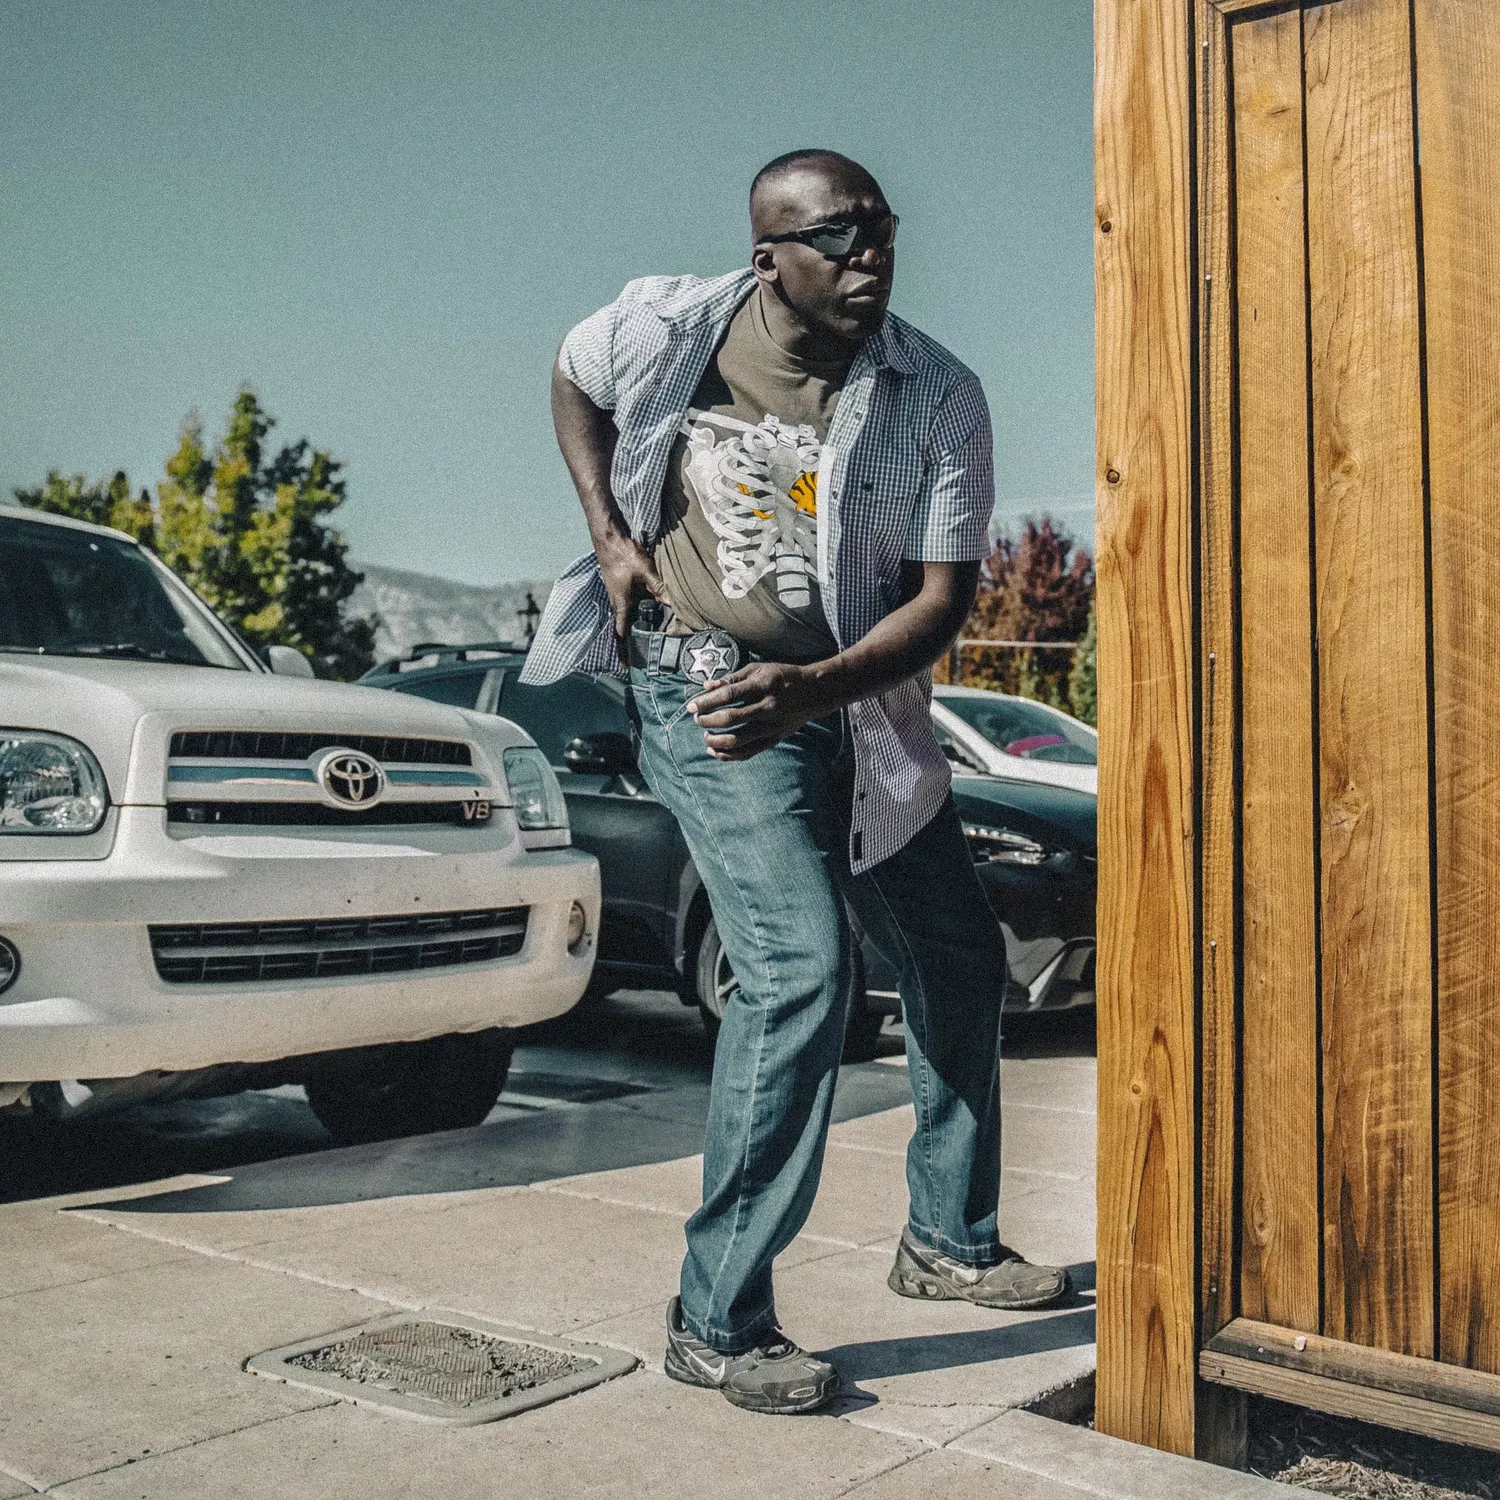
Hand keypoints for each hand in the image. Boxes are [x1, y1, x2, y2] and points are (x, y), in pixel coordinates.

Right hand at [597, 532, 666, 652]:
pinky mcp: (622, 584)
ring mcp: (619, 592)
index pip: (621, 632)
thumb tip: (673, 603)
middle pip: (625, 626)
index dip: (624, 650)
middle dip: (631, 642)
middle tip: (639, 658)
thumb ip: (658, 586)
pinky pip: (632, 602)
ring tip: (648, 638)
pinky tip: (651, 609)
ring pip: (630, 614)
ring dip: (637, 625)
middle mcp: (618, 601)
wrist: (608, 536)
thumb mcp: (644, 570)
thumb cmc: (622, 553)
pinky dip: (640, 609)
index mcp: (621, 603)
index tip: (625, 667)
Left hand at [687, 661, 826, 760]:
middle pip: (730, 719)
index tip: (691, 706)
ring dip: (716, 741)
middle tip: (697, 719)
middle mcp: (767, 707)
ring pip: (738, 740)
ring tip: (706, 735)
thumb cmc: (781, 677)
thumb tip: (706, 687)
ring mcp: (771, 726)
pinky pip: (748, 752)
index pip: (727, 695)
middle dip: (708, 721)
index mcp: (761, 686)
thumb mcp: (758, 669)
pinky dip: (729, 755)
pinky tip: (715, 751)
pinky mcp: (774, 739)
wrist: (813, 692)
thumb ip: (731, 678)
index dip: (706, 702)